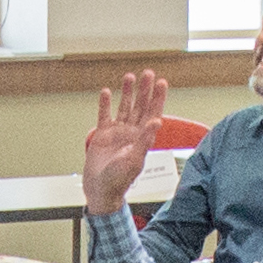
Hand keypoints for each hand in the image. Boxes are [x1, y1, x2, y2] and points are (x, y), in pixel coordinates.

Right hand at [76, 67, 171, 214]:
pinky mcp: (103, 135)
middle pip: (140, 106)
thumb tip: (156, 122)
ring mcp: (117, 133)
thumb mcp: (134, 160)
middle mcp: (132, 133)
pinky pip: (104, 115)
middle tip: (148, 73)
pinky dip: (105, 104)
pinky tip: (106, 92)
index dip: (158, 98)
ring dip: (127, 93)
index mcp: (143, 138)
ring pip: (124, 107)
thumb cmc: (119, 180)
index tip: (161, 83)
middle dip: (144, 90)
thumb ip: (145, 140)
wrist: (100, 190)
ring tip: (129, 77)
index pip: (153, 113)